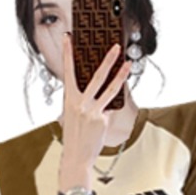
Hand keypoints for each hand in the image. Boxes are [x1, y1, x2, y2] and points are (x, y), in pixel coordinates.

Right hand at [60, 32, 132, 170]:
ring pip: (110, 89)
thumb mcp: (71, 115)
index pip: (68, 71)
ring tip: (128, 63)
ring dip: (121, 75)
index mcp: (69, 99)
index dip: (67, 53)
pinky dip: (111, 108)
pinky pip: (111, 108)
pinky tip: (108, 111)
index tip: (68, 38)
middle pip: (97, 76)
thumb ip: (81, 101)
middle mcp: (81, 103)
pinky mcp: (102, 120)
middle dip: (107, 60)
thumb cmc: (74, 136)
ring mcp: (93, 111)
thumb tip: (96, 91)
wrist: (76, 156)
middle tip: (115, 47)